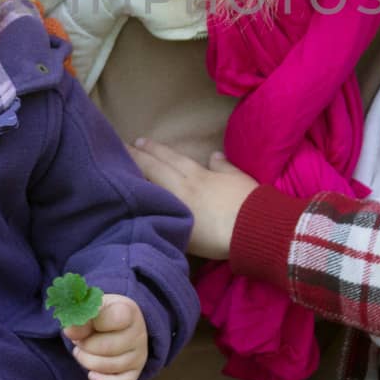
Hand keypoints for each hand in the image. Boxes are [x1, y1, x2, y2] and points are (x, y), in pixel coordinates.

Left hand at [63, 294, 147, 379]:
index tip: (81, 322)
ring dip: (87, 361)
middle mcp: (139, 334)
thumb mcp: (93, 308)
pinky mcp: (135, 373)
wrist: (120, 326)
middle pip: (106, 347)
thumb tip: (70, 330)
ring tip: (82, 352)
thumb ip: (81, 316)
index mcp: (129, 311)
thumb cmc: (103, 315)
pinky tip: (92, 373)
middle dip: (84, 345)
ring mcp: (139, 356)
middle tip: (78, 340)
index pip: (114, 318)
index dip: (91, 323)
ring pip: (108, 366)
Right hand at [130, 138, 256, 259]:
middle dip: (148, 151)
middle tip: (133, 142)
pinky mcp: (236, 178)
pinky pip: (222, 166)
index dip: (136, 159)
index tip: (123, 149)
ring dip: (171, 152)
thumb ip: (170, 216)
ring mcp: (215, 176)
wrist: (256, 227)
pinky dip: (216, 161)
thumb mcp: (186, 236)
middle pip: (167, 161)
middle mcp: (193, 179)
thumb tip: (157, 202)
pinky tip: (213, 155)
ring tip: (160, 146)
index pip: (151, 169)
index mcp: (178, 191)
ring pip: (188, 160)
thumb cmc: (217, 237)